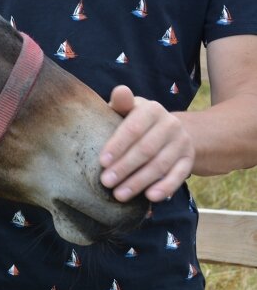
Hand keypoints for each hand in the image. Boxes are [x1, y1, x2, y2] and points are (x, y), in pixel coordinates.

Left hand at [99, 85, 194, 202]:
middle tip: (106, 182)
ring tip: (120, 194)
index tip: (101, 162)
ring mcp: (181, 143)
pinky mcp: (188, 160)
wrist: (169, 130)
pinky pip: (178, 175)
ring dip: (139, 182)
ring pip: (160, 165)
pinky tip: (150, 197)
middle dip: (124, 167)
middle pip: (146, 149)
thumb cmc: (135, 121)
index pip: (133, 129)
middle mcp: (170, 124)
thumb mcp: (127, 110)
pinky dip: (165, 187)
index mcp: (151, 109)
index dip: (117, 146)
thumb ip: (121, 103)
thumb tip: (120, 91)